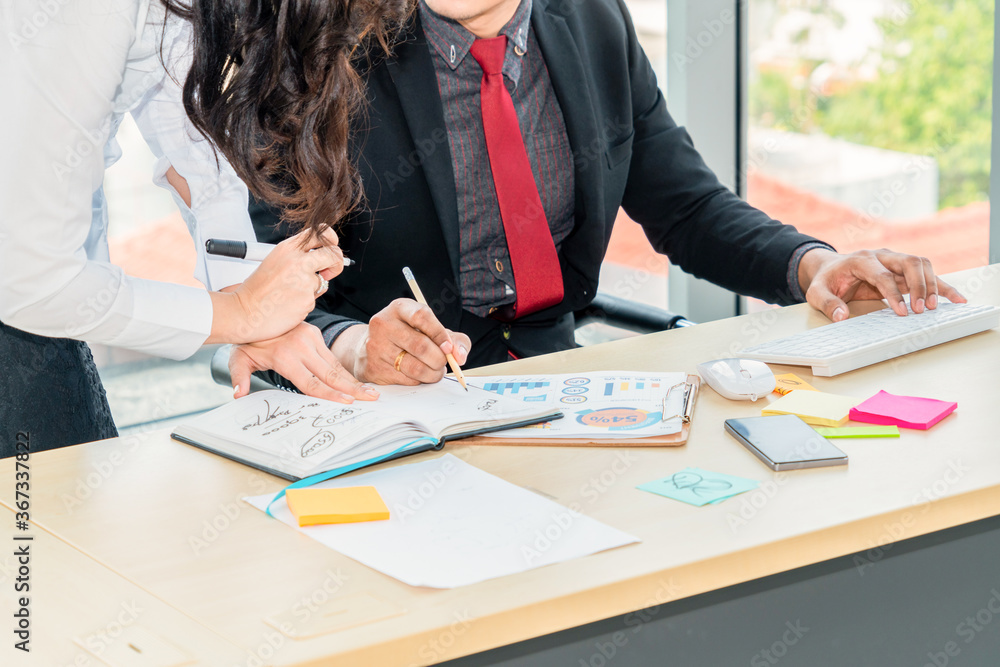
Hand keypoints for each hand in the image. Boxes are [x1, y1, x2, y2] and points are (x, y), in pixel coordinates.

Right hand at [207, 227, 344, 344]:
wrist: (244, 312)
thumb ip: (298, 258)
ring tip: (289, 294)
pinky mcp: (307, 299)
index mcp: (288, 248)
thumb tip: (324, 261)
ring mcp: (304, 280)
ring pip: (322, 281)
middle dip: (337, 263)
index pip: (320, 233)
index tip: (331, 248)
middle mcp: (298, 261)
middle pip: (333, 254)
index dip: (331, 240)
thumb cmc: (257, 290)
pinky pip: (313, 299)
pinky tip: (287, 304)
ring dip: (312, 289)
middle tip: (330, 271)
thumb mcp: (276, 262)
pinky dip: (304, 303)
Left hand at [229, 322, 379, 402]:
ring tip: (369, 391)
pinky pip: (330, 356)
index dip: (330, 394)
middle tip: (370, 398)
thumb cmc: (246, 340)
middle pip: (331, 374)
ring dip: (352, 379)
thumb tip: (239, 395)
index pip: (311, 382)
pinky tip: (353, 381)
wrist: (251, 312)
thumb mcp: (239, 359)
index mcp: (284, 357)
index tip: (347, 402)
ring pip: (335, 364)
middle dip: (352, 388)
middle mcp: (301, 347)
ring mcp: (310, 338)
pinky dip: (343, 370)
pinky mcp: (314, 333)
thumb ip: (240, 378)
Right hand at [332, 299, 471, 384]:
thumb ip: (454, 339)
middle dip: (439, 359)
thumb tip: (460, 357)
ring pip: (414, 367)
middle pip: (420, 346)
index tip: (449, 348)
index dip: (440, 334)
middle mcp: (383, 324)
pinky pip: (405, 380)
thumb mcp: (431, 329)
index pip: (421, 317)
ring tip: (435, 371)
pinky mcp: (373, 368)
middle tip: (443, 363)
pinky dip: (418, 381)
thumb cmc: (409, 335)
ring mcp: (375, 346)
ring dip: (432, 374)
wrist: (372, 346)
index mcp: (399, 308)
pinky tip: (418, 375)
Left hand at [799, 248, 966, 321]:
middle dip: (919, 286)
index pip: (882, 274)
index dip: (893, 293)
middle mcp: (881, 256)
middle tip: (921, 310)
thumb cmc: (826, 280)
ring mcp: (894, 261)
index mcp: (861, 260)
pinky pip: (926, 274)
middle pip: (909, 262)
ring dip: (932, 285)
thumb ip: (827, 303)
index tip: (902, 312)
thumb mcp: (816, 292)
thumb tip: (841, 317)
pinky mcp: (902, 270)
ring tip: (934, 308)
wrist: (831, 268)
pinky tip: (955, 298)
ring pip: (921, 265)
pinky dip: (941, 285)